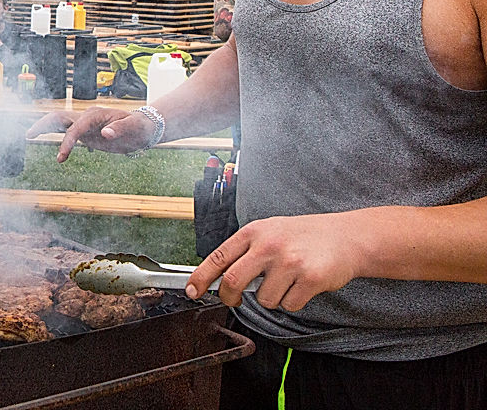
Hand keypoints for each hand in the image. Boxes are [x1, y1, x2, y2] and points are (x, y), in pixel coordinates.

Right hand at [26, 108, 152, 161]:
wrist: (143, 128)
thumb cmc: (139, 127)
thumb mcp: (134, 128)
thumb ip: (120, 129)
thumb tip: (106, 134)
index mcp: (94, 115)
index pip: (74, 129)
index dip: (66, 142)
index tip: (61, 158)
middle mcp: (86, 117)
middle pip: (58, 117)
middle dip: (42, 125)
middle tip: (28, 135)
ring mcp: (84, 124)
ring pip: (59, 122)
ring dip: (44, 127)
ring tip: (29, 135)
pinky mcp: (85, 132)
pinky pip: (66, 132)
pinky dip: (54, 135)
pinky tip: (49, 147)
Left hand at [185, 213, 362, 310]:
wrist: (346, 237)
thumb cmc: (302, 236)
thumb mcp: (269, 232)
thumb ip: (245, 251)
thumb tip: (217, 277)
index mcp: (254, 232)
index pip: (219, 256)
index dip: (201, 277)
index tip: (191, 291)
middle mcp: (269, 244)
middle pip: (233, 281)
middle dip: (229, 297)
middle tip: (233, 300)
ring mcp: (290, 261)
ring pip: (263, 299)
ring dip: (271, 298)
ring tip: (286, 282)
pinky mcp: (311, 278)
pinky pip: (288, 305)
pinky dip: (293, 301)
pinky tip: (302, 285)